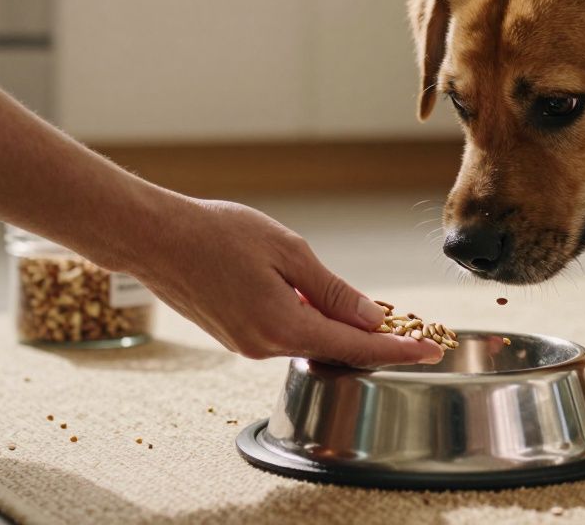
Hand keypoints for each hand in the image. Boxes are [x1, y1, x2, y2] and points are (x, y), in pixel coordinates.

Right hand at [129, 196, 442, 367]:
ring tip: (368, 312)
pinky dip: (309, 323)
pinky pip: (285, 334)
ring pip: (309, 341)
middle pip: (335, 349)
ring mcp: (247, 346)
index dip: (398, 350)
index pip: (356, 346)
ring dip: (338, 328)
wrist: (153, 239)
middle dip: (373, 340)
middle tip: (411, 329)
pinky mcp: (235, 338)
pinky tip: (318, 303)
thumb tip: (372, 317)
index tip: (431, 351)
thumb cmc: (217, 234)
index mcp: (284, 326)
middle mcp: (265, 347)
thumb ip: (333, 290)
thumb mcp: (288, 251)